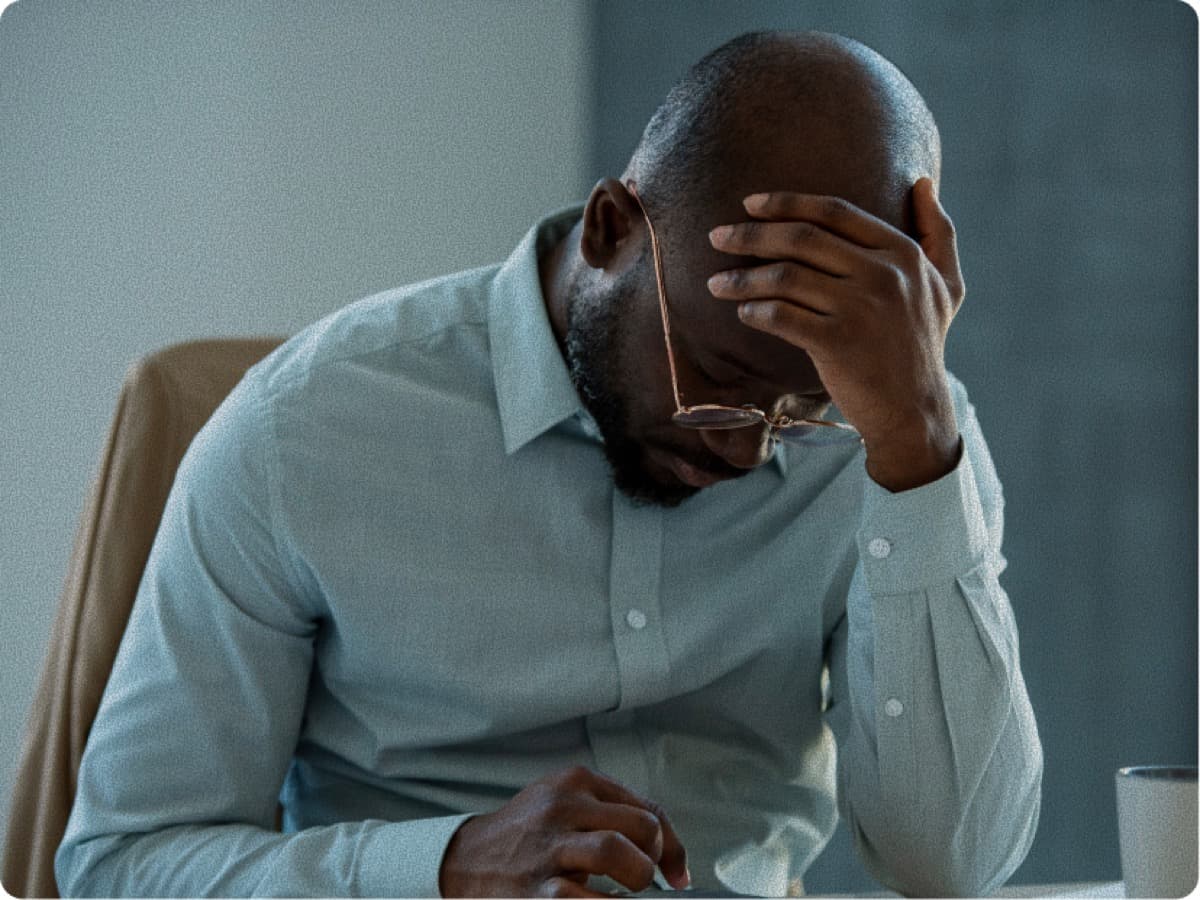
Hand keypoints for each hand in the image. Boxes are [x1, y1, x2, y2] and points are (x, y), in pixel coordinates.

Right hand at [438, 765, 689, 897]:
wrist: (465, 861)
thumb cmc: (528, 836)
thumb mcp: (565, 806)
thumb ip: (612, 815)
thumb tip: (675, 861)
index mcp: (575, 782)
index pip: (649, 809)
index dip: (673, 848)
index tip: (677, 875)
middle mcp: (562, 807)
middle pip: (642, 826)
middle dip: (654, 859)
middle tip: (642, 879)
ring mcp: (548, 848)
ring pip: (617, 853)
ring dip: (636, 879)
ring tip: (626, 892)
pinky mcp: (537, 891)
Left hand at [707, 178, 964, 490]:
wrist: (915, 411)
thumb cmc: (922, 346)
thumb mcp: (947, 286)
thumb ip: (938, 233)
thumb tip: (924, 182)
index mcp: (903, 253)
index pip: (834, 212)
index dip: (786, 203)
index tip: (749, 204)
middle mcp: (884, 274)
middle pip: (801, 238)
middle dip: (750, 234)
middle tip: (716, 237)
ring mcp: (861, 308)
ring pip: (784, 277)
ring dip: (742, 278)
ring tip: (715, 283)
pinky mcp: (838, 343)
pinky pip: (781, 316)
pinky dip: (754, 311)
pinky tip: (742, 313)